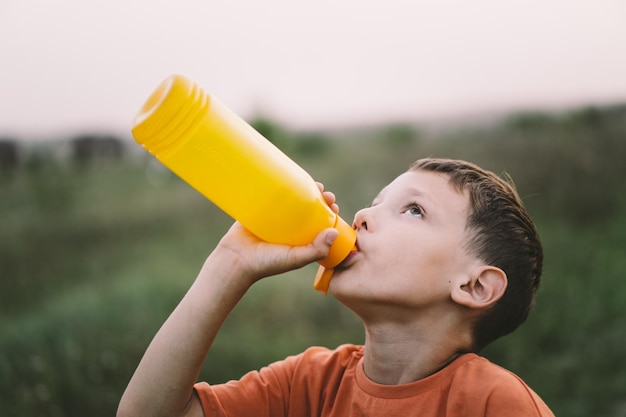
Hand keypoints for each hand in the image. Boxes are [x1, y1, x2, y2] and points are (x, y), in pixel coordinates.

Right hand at [209, 182, 339, 284]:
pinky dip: (282, 185)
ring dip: (306, 190)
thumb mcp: (295, 258)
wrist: (235, 259)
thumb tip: (335, 232)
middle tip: (326, 194)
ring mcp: (274, 217)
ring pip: (293, 200)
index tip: (334, 206)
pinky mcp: (260, 208)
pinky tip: (290, 176)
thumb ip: (316, 249)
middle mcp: (290, 228)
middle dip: (321, 199)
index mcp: (300, 239)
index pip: (319, 224)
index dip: (329, 214)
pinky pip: (272, 195)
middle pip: (309, 208)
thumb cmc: (267, 263)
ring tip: (315, 185)